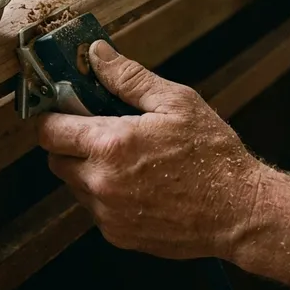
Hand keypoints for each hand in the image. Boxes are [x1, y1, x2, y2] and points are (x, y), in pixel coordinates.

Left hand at [38, 40, 263, 260]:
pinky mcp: (117, 235)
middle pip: (55, 159)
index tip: (64, 110)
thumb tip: (96, 54)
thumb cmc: (212, 155)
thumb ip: (128, 77)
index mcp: (109, 145)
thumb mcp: (175, 102)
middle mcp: (100, 182)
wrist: (240, 212)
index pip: (49, 131)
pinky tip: (135, 184)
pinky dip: (104, 195)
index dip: (52, 118)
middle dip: (69, 144)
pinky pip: (94, 209)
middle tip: (98, 132)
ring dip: (86, 170)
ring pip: (74, 185)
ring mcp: (107, 213)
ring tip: (124, 159)